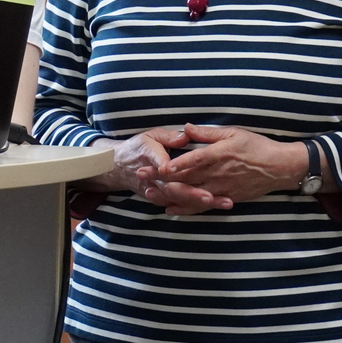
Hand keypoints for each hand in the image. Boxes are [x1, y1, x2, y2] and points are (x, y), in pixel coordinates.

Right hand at [93, 127, 230, 215]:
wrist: (119, 166)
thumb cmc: (140, 147)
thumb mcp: (152, 135)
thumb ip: (168, 137)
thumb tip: (185, 136)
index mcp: (151, 157)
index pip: (162, 164)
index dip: (172, 169)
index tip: (181, 171)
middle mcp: (153, 178)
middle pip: (173, 188)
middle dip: (193, 194)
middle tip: (212, 197)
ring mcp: (156, 191)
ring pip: (179, 199)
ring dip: (200, 203)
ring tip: (222, 203)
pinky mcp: (160, 198)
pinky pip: (178, 204)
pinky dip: (195, 207)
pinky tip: (214, 207)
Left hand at [154, 124, 310, 206]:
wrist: (279, 168)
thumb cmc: (257, 146)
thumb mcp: (233, 133)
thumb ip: (207, 133)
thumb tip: (186, 128)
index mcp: (219, 154)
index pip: (192, 161)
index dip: (173, 164)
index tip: (156, 165)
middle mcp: (217, 174)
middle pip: (186, 178)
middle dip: (162, 178)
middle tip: (141, 176)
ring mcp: (221, 189)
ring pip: (191, 194)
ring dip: (169, 195)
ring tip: (150, 194)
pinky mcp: (225, 198)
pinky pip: (202, 206)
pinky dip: (186, 208)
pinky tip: (171, 209)